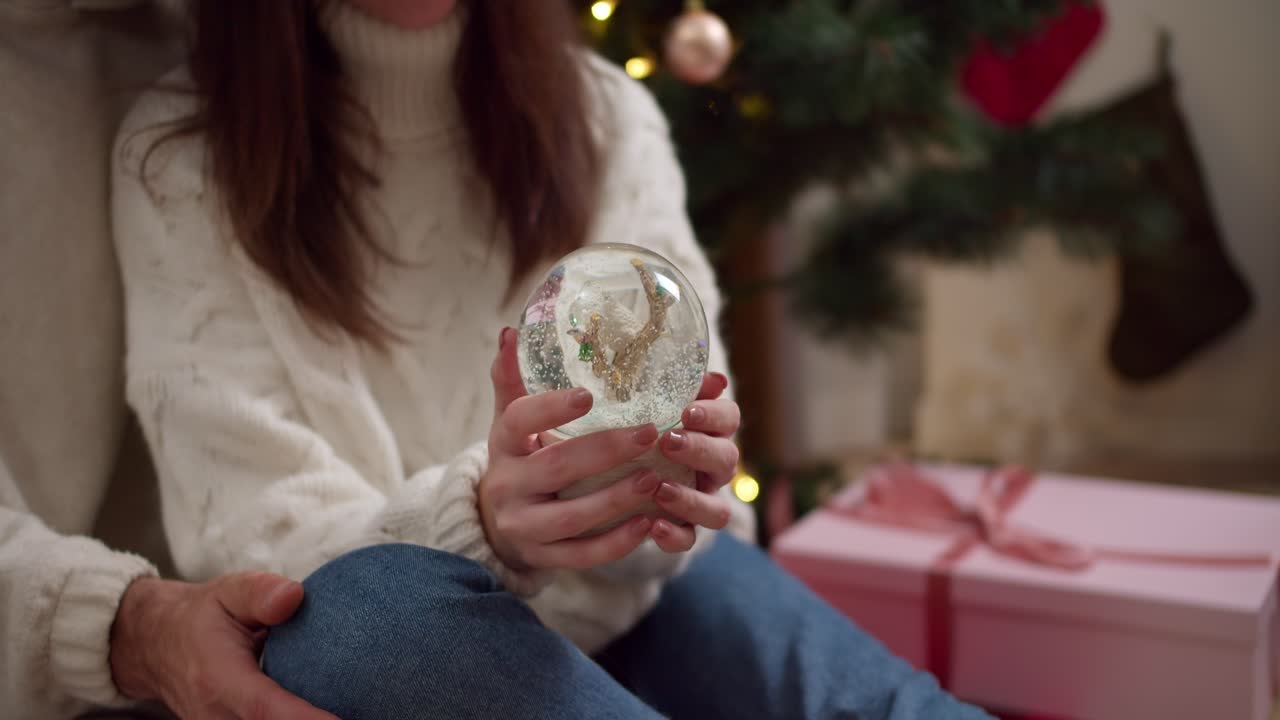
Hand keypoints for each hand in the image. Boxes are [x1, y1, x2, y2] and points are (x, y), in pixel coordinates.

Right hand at [109, 572, 337, 719]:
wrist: (155, 646)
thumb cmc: (202, 616)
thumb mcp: (228, 591)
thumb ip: (260, 592)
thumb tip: (295, 596)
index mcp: (220, 680)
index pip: (266, 710)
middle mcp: (217, 717)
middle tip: (368, 710)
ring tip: (358, 709)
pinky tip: (328, 711)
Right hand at [480, 327, 667, 571]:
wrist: (495, 523)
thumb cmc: (519, 457)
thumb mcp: (510, 420)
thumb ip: (514, 379)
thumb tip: (513, 330)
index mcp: (502, 443)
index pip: (518, 419)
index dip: (550, 408)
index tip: (589, 395)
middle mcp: (507, 485)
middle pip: (556, 467)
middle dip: (605, 451)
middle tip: (650, 432)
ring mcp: (523, 526)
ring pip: (572, 517)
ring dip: (617, 498)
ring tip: (656, 478)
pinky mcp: (542, 558)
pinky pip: (582, 554)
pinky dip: (616, 543)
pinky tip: (649, 524)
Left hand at [650, 371, 739, 552]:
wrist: (606, 472)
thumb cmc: (635, 426)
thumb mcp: (646, 403)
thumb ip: (672, 388)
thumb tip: (714, 379)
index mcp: (710, 432)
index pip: (729, 417)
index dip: (714, 415)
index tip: (687, 412)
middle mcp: (713, 469)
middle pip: (727, 460)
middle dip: (699, 451)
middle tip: (668, 443)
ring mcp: (701, 501)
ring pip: (718, 510)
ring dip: (692, 500)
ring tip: (661, 490)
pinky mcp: (682, 530)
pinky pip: (688, 540)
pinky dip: (674, 535)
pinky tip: (653, 526)